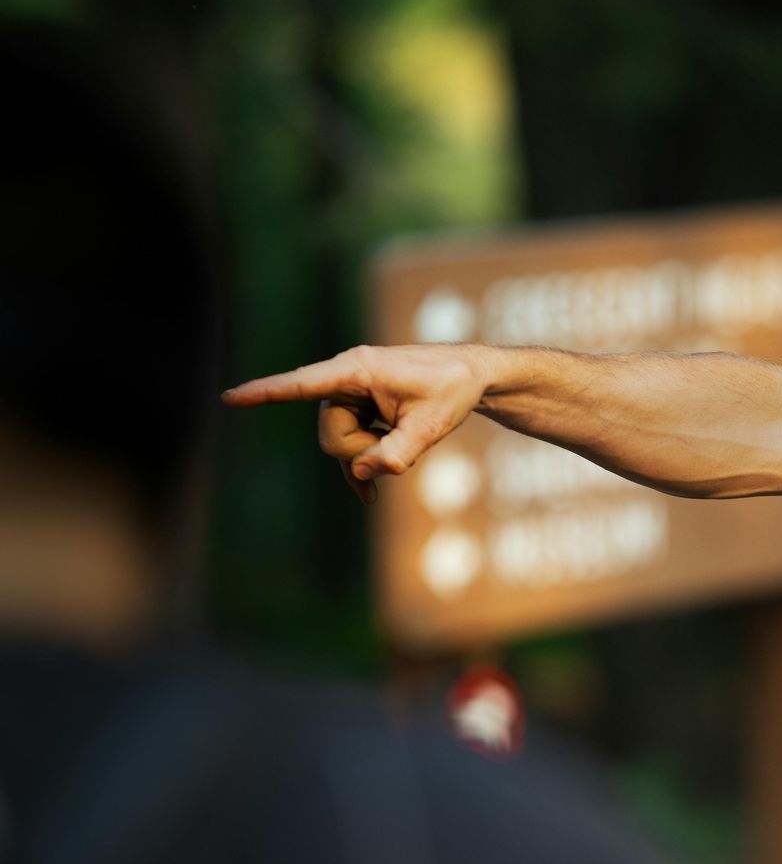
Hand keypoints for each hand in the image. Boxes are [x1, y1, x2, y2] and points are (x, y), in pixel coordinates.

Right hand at [223, 342, 495, 494]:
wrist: (470, 376)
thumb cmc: (452, 390)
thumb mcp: (432, 426)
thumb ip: (398, 453)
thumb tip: (363, 473)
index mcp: (356, 370)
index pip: (301, 384)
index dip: (264, 393)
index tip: (229, 398)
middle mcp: (346, 379)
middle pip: (330, 432)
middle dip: (360, 452)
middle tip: (398, 450)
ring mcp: (351, 395)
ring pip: (338, 443)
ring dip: (368, 457)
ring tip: (403, 452)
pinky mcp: (359, 409)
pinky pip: (347, 446)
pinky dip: (360, 467)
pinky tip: (369, 493)